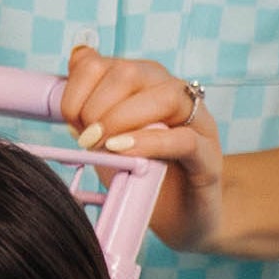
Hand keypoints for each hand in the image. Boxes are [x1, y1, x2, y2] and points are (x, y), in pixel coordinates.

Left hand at [60, 39, 227, 251]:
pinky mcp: (209, 156)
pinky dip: (149, 142)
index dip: (79, 86)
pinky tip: (124, 152)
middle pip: (133, 72)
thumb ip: (90, 105)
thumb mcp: (106, 139)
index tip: (69, 119)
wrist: (180, 216)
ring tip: (102, 145)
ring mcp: (197, 122)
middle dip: (98, 104)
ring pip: (166, 96)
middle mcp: (173, 93)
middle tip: (85, 138)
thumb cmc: (143, 174)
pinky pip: (184, 139)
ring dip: (122, 118)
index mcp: (144, 84)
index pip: (106, 62)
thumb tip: (75, 61)